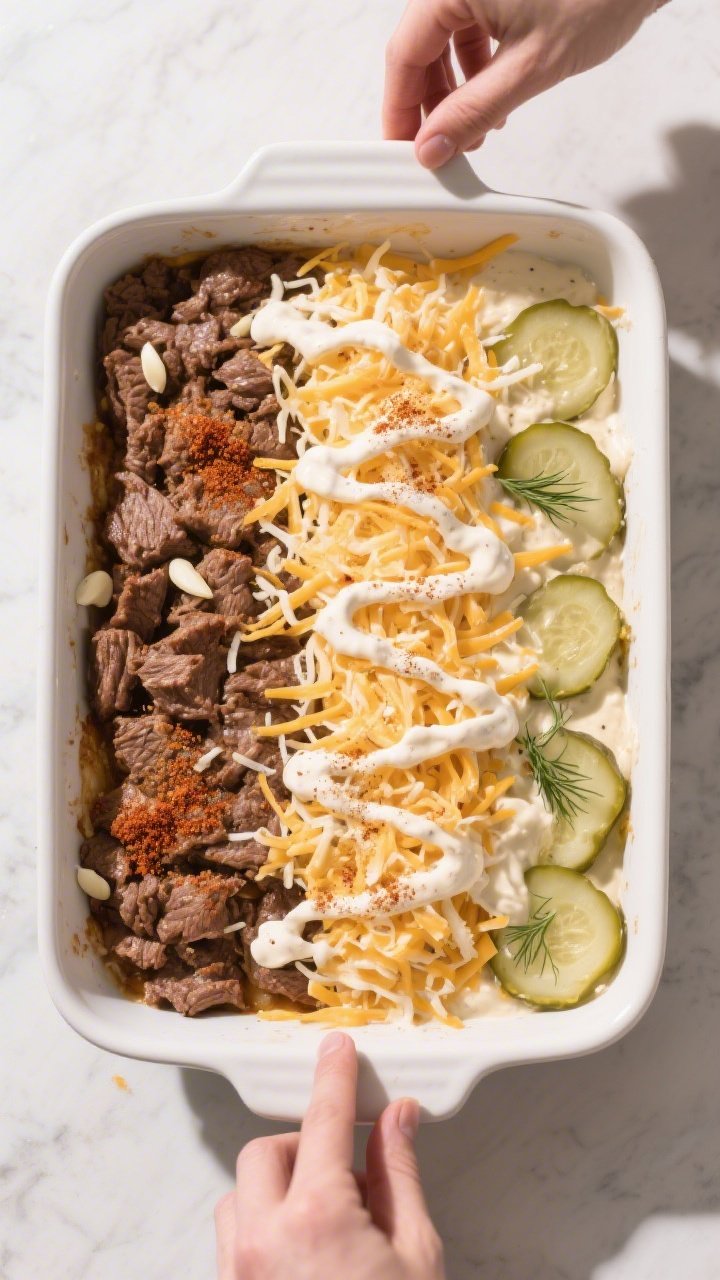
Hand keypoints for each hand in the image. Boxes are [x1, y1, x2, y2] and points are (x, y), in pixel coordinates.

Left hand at [215, 1031, 444, 1278]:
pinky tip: (303, 1246)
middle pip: (265, 1152)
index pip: (324, 1122)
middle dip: (303, 1148)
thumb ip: (399, 1175)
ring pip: (238, 1195)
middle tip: (344, 1170)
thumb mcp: (417, 1253)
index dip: (334, 1078)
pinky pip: (232, 1239)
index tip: (337, 1052)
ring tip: (326, 1217)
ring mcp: (241, 1274)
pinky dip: (261, 1227)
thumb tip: (397, 1120)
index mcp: (316, 1220)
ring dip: (277, 1190)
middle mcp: (264, 1243)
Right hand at [384, 0, 661, 167]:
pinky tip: (493, 102)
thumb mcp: (530, 66)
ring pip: (445, 43)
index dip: (400, 110)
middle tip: (439, 150)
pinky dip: (476, 69)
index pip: (404, 55)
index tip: (402, 151)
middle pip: (421, 49)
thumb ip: (474, 110)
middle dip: (430, 104)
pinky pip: (471, 30)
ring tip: (473, 132)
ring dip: (455, 91)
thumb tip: (433, 148)